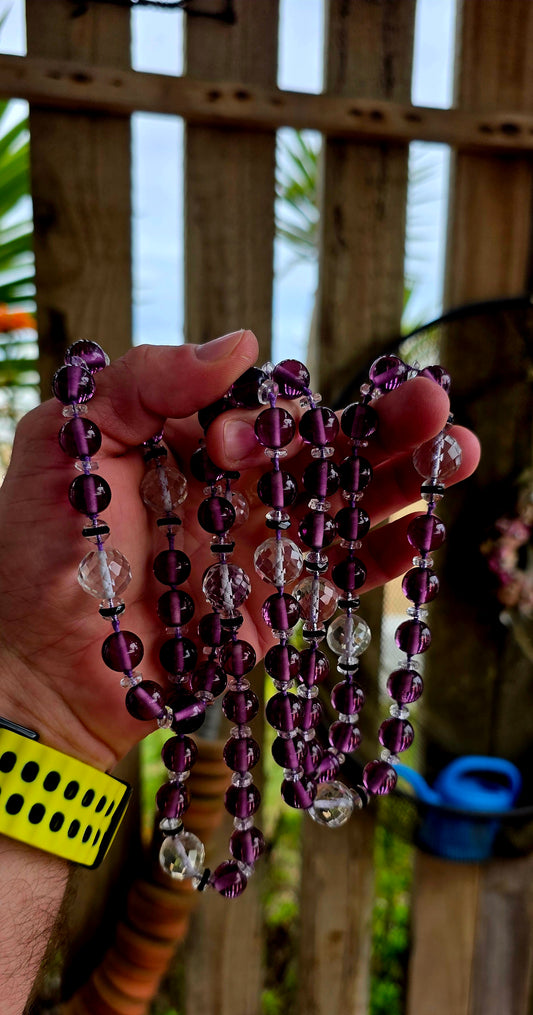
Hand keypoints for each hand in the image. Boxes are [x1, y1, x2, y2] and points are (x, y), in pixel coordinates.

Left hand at [0, 332, 479, 771]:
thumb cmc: (37, 553)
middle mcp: (229, 493)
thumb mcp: (69, 439)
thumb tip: (241, 343)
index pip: (257, 412)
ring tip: (457, 448)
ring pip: (342, 507)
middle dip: (375, 426)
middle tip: (430, 400)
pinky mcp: (272, 611)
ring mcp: (255, 553)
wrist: (32, 669)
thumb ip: (144, 380)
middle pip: (319, 452)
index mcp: (185, 446)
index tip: (226, 449)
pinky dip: (380, 555)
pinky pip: (336, 577)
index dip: (267, 419)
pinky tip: (420, 527)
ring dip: (398, 480)